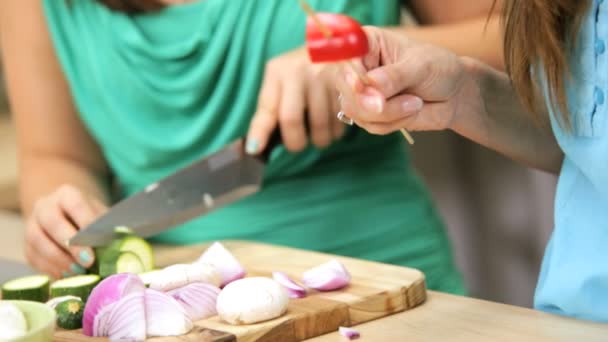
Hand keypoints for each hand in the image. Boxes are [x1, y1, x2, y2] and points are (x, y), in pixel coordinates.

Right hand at [25, 185, 106, 278]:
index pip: (75, 205)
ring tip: (77, 272)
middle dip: (70, 245)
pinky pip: (33, 257)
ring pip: (37, 241)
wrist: (67, 218)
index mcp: (67, 194)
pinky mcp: (27, 245)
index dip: (85, 223)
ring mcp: (32, 224)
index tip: (97, 242)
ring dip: (58, 260)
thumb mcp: (103, 217)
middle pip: (52, 223)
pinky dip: (50, 269)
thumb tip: (128, 242)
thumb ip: (111, 228)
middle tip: (87, 262)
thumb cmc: (92, 219)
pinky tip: (66, 276)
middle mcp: (45, 206)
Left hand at [246, 47, 344, 153]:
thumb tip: (256, 145)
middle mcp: (299, 72)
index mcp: (278, 72)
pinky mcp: (347, 85)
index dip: (260, 131)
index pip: (267, 108)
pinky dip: (335, 132)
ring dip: (319, 139)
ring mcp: (325, 77)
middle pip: (292, 120)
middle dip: (295, 142)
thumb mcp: (280, 79)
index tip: (254, 149)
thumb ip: (270, 107)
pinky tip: (332, 125)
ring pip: (320, 126)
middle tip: (297, 144)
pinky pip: (340, 122)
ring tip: (318, 135)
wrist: (335, 45)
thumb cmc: (301, 69)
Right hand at [335, 27, 473, 134]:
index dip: (350, 75)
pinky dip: (392, 124)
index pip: (346, 59)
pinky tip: (410, 111)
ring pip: (358, 112)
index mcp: (366, 45)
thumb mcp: (421, 66)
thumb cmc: (439, 69)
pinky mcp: (369, 115)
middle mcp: (359, 68)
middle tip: (402, 102)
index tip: (359, 85)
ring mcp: (362, 93)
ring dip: (389, 114)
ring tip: (415, 102)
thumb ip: (395, 76)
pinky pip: (370, 125)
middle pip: (348, 91)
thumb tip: (371, 86)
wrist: (454, 94)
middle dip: (372, 102)